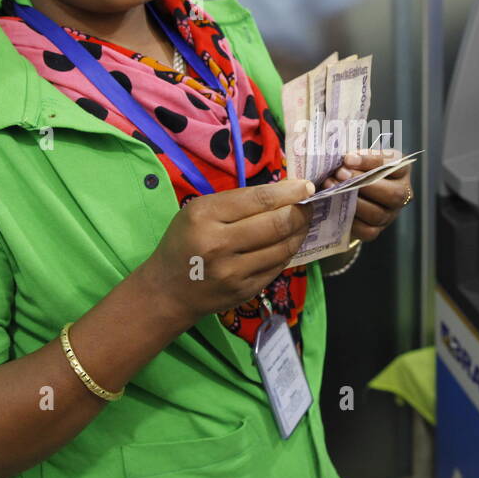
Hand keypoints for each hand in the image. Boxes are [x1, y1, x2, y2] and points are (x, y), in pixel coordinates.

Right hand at [141, 178, 314, 323]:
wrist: (169, 290)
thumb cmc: (184, 242)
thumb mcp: (198, 211)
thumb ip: (237, 202)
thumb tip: (284, 191)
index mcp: (204, 216)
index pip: (259, 199)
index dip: (289, 191)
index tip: (306, 186)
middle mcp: (219, 244)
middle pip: (277, 224)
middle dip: (300, 211)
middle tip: (309, 204)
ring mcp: (233, 272)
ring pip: (283, 247)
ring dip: (300, 231)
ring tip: (304, 221)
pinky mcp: (245, 291)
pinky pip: (278, 266)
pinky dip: (288, 250)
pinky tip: (290, 241)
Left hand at [328, 149, 412, 242]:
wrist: (352, 191)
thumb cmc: (358, 169)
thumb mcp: (361, 158)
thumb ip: (355, 158)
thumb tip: (343, 162)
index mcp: (401, 170)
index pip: (393, 164)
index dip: (370, 161)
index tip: (348, 159)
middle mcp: (401, 194)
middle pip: (392, 194)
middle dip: (362, 183)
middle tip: (340, 174)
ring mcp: (390, 214)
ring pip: (377, 213)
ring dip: (353, 201)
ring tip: (332, 188)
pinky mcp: (377, 230)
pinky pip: (366, 230)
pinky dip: (350, 218)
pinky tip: (335, 206)